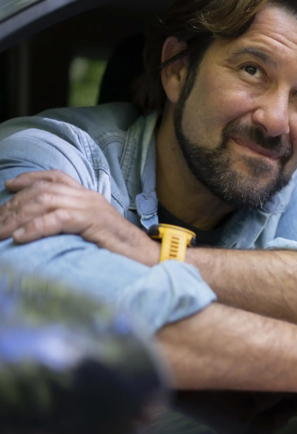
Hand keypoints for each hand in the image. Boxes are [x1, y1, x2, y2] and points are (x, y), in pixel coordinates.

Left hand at [0, 170, 158, 265]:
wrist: (145, 256)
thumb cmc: (119, 248)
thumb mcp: (93, 229)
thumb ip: (73, 222)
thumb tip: (46, 227)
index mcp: (88, 196)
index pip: (55, 178)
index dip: (30, 178)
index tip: (9, 186)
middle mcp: (88, 197)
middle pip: (43, 191)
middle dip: (14, 205)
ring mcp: (91, 207)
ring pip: (46, 202)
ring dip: (18, 218)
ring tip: (0, 232)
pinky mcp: (93, 221)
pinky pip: (58, 219)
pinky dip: (36, 228)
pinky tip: (21, 237)